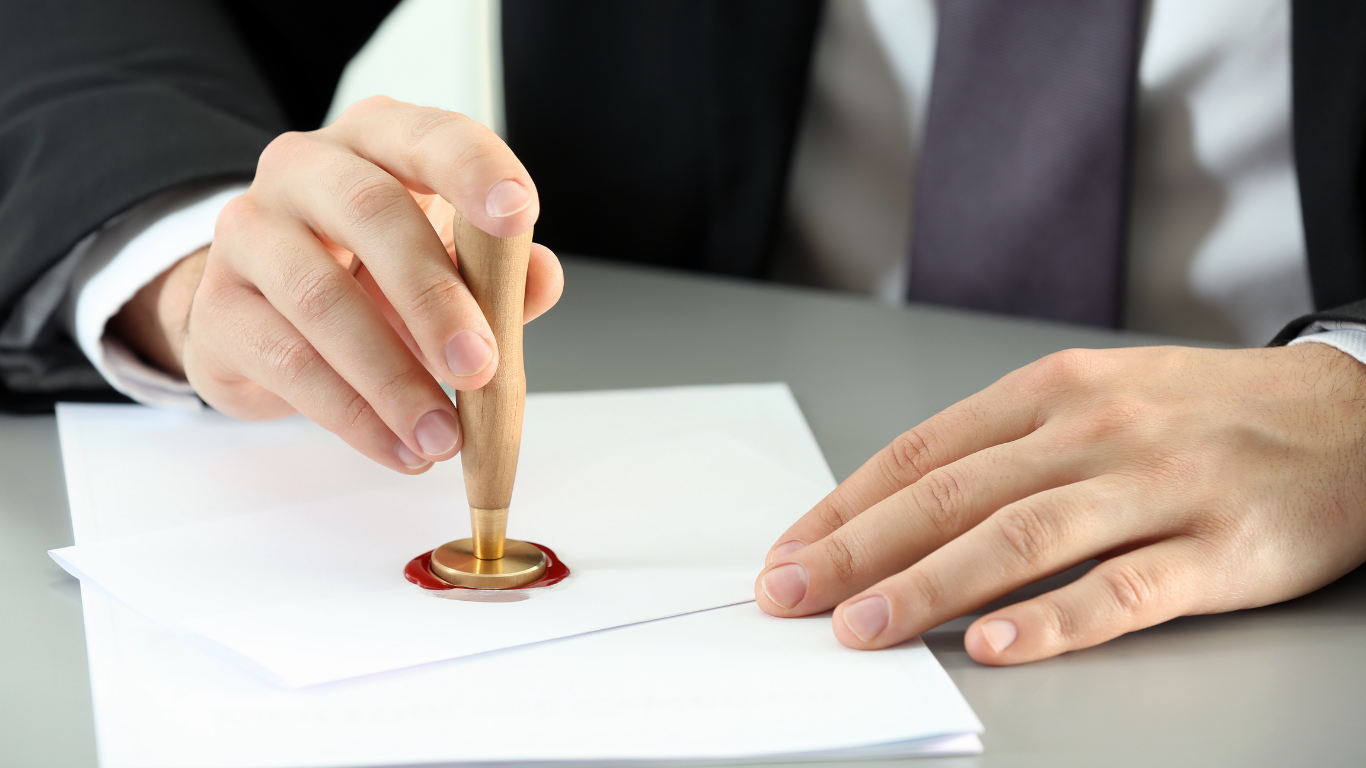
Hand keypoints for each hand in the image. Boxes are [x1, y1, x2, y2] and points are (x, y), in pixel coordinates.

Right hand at [110, 97, 563, 472]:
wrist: (266, 315)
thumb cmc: (372, 275)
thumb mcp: (449, 266)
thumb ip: (500, 272)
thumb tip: (539, 278)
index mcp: (378, 141)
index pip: (430, 136)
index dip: (474, 171)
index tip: (518, 216)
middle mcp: (304, 168)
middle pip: (370, 212)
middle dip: (434, 298)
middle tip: (480, 366)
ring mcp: (249, 232)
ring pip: (321, 300)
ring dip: (392, 379)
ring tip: (442, 435)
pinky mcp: (219, 307)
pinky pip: (288, 362)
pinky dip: (354, 416)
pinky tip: (397, 447)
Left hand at [754, 343, 1365, 663]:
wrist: (1349, 415)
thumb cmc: (1203, 413)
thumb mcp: (1094, 401)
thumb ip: (1004, 452)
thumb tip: (900, 513)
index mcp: (1052, 392)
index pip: (923, 453)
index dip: (846, 506)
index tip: (792, 551)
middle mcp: (1093, 431)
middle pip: (953, 496)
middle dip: (858, 549)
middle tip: (790, 594)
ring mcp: (1155, 488)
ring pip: (1021, 540)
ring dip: (930, 585)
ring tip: (864, 626)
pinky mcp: (1217, 549)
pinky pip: (1122, 592)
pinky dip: (1052, 622)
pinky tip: (994, 645)